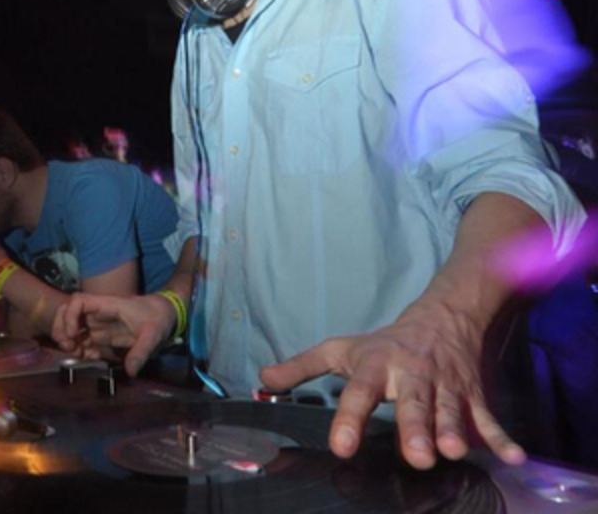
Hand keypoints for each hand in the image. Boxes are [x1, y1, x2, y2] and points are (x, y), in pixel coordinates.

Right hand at [51, 293, 175, 375]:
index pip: (79, 301)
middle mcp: (99, 314)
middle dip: (61, 329)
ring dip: (69, 342)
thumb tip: (130, 371)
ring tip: (77, 354)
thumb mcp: (153, 334)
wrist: (166, 315)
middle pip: (67, 313)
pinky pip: (84, 342)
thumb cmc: (159, 317)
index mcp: (109, 305)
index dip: (69, 315)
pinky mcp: (103, 337)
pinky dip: (81, 350)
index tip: (73, 333)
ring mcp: (100, 325)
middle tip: (69, 347)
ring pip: (72, 329)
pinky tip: (88, 358)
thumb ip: (141, 351)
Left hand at [260, 295, 525, 469]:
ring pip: (449, 408)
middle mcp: (411, 375)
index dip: (349, 417)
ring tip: (456, 451)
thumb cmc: (384, 342)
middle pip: (412, 401)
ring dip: (454, 429)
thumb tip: (262, 379)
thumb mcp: (341, 350)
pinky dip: (501, 436)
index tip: (341, 446)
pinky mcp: (470, 393)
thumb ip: (302, 367)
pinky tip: (514, 458)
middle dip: (415, 426)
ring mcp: (444, 384)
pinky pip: (487, 415)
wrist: (440, 317)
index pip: (359, 391)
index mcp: (376, 366)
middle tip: (417, 455)